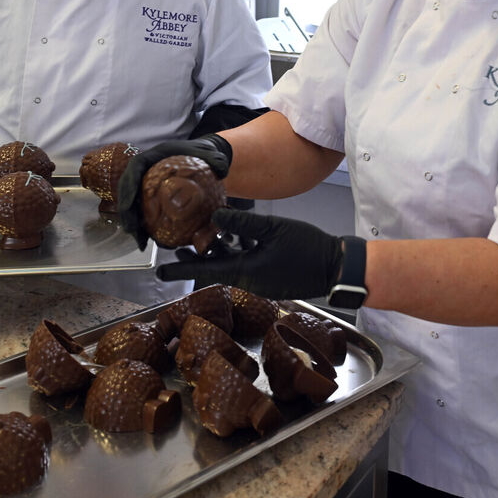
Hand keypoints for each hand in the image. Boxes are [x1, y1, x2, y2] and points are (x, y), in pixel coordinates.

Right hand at [117, 135, 231, 249]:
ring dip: (132, 223)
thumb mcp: (211, 154)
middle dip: (126, 211)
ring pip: (131, 204)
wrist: (201, 158)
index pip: (135, 168)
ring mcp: (144, 183)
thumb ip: (216, 160)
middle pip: (126, 190)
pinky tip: (150, 242)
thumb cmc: (202, 155)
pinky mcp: (148, 195)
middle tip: (132, 230)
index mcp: (153, 156)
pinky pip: (142, 211)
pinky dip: (144, 227)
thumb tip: (222, 171)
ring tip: (140, 242)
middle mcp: (144, 170)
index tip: (129, 202)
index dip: (128, 185)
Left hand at [156, 208, 343, 299]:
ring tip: (199, 238)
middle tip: (175, 247)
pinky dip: (234, 253)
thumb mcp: (274, 229)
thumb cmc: (308, 248)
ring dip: (215, 253)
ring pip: (229, 266)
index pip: (205, 271)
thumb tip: (215, 216)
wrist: (337, 268)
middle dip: (195, 259)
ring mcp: (260, 281)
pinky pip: (244, 265)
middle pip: (214, 269)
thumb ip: (243, 224)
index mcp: (246, 272)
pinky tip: (233, 238)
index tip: (159, 268)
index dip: (181, 268)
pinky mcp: (270, 277)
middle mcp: (249, 280)